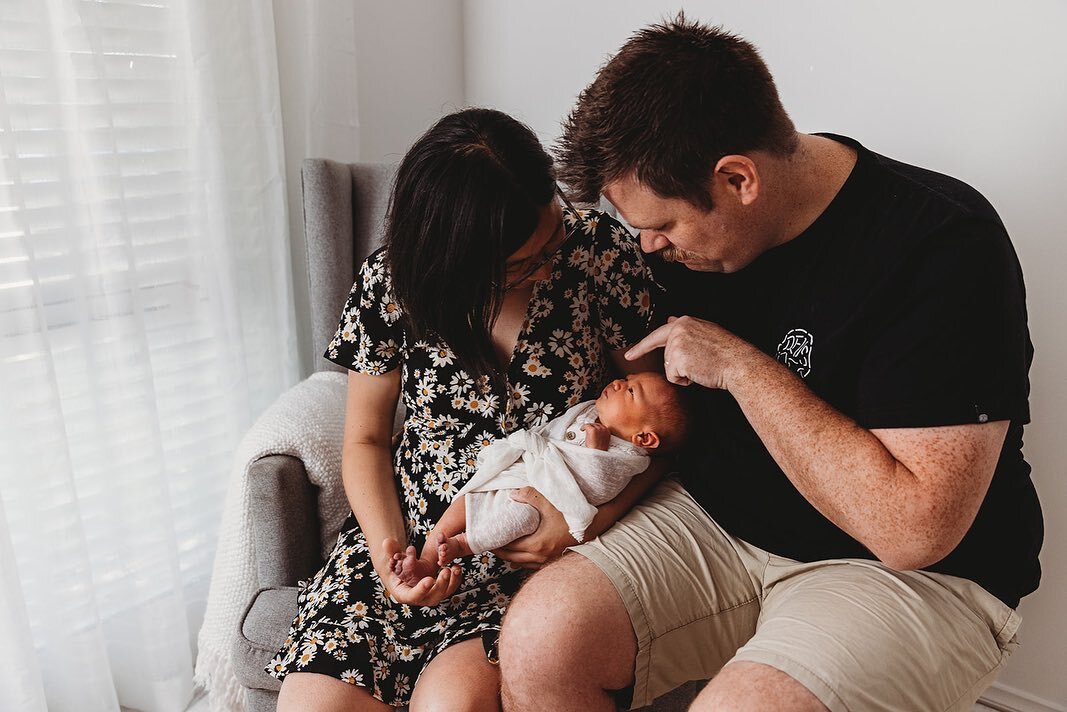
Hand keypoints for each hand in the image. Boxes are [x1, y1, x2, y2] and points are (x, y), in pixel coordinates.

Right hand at [380, 537, 460, 605]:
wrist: (400, 572)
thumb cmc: (393, 567)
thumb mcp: (390, 559)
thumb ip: (390, 551)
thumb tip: (388, 542)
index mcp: (404, 594)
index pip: (413, 596)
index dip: (421, 590)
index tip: (429, 580)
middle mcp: (418, 598)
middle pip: (432, 598)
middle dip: (441, 585)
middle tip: (445, 571)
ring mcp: (429, 595)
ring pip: (443, 594)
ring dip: (451, 582)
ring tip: (455, 567)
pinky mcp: (438, 590)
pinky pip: (449, 587)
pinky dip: (455, 579)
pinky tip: (457, 567)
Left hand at [493, 487, 576, 568]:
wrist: (591, 526)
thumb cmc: (570, 515)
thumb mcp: (549, 502)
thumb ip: (529, 496)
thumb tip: (512, 495)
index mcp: (538, 544)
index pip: (510, 546)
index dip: (498, 542)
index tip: (489, 536)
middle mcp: (541, 556)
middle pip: (512, 558)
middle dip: (500, 551)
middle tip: (490, 542)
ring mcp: (547, 561)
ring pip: (521, 564)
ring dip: (510, 556)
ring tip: (501, 547)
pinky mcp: (552, 561)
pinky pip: (530, 565)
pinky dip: (521, 560)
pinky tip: (517, 553)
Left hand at [581, 421, 611, 449]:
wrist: (597, 454)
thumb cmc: (599, 450)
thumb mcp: (603, 441)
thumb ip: (601, 436)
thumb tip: (596, 433)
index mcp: (607, 432)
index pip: (601, 426)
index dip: (595, 427)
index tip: (592, 429)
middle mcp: (604, 429)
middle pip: (595, 424)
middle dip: (591, 427)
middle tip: (587, 430)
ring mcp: (598, 429)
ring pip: (591, 424)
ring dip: (587, 427)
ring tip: (584, 430)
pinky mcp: (592, 430)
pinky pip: (586, 425)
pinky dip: (583, 427)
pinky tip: (582, 429)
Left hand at [625, 315, 758, 389]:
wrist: (738, 363)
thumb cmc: (726, 352)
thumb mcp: (704, 332)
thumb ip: (685, 329)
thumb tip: (669, 321)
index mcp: (685, 322)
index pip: (658, 335)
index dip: (642, 347)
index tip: (629, 354)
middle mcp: (678, 330)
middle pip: (666, 356)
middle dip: (677, 366)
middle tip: (694, 363)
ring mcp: (677, 344)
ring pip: (670, 367)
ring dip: (684, 373)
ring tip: (703, 366)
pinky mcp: (678, 360)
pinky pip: (673, 377)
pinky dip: (685, 381)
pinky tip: (699, 373)